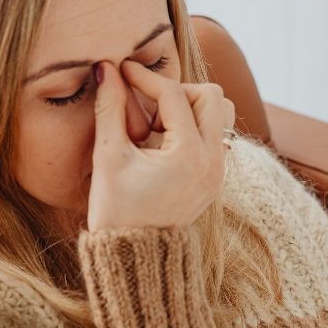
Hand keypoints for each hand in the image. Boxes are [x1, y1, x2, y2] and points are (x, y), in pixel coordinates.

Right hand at [87, 59, 234, 231]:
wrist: (134, 257)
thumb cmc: (116, 211)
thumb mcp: (108, 157)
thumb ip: (109, 108)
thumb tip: (106, 69)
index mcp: (188, 155)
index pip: (173, 95)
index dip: (144, 77)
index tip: (122, 71)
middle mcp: (213, 162)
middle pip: (211, 96)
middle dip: (177, 91)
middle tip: (147, 110)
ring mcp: (218, 171)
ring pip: (222, 114)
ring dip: (192, 108)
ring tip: (159, 126)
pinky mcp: (216, 178)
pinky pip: (217, 135)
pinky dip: (195, 127)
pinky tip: (164, 142)